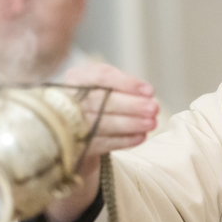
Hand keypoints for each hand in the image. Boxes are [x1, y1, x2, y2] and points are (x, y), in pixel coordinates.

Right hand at [45, 63, 158, 221]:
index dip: (127, 83)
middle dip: (131, 105)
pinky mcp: (74, 145)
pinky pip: (101, 143)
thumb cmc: (93, 102)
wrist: (69, 130)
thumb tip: (147, 95)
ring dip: (130, 123)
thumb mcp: (101, 87)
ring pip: (101, 123)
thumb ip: (120, 87)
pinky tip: (140, 137)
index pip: (101, 76)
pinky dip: (124, 140)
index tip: (150, 90)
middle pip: (101, 100)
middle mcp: (66, 98)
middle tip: (154, 108)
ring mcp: (67, 123)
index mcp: (75, 78)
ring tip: (152, 123)